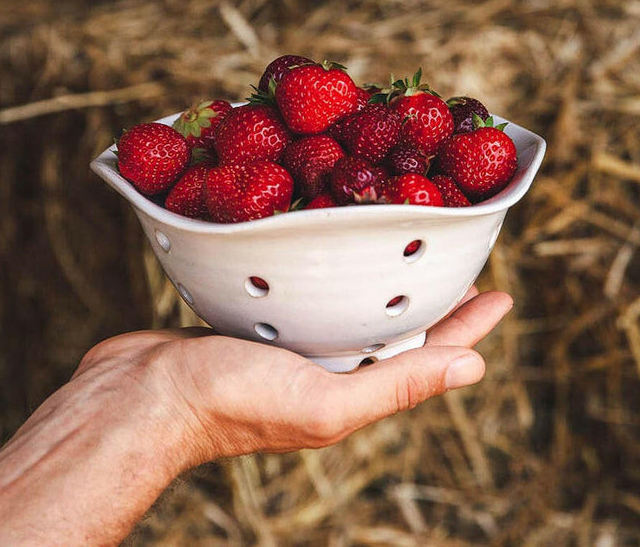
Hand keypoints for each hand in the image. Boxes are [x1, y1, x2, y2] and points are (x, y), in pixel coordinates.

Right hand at [0, 287, 511, 546]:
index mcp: (353, 385)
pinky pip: (303, 282)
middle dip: (427, 291)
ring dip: (379, 272)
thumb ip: (396, 383)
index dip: (468, 323)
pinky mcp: (254, 312)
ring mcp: (290, 337)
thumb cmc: (231, 402)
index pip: (429, 352)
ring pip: (349, 298)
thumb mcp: (324, 400)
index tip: (500, 288)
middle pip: (395, 322)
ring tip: (401, 237)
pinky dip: (325, 262)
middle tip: (456, 249)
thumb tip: (475, 368)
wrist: (140, 398)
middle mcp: (328, 360)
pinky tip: (326, 239)